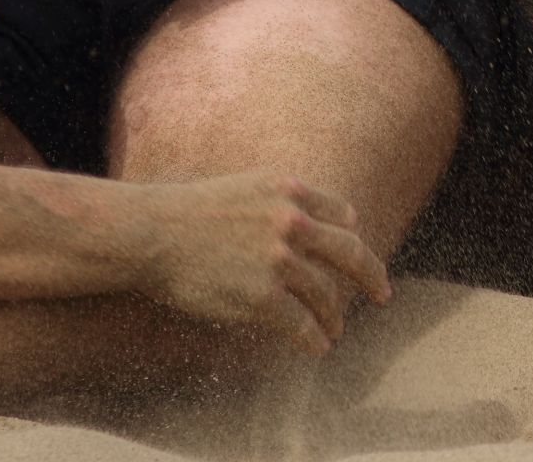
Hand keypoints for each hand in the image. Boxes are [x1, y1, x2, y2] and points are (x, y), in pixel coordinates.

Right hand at [134, 171, 390, 353]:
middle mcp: (293, 221)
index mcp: (291, 190)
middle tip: (383, 293)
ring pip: (326, 293)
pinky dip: (314, 338)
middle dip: (371, 275)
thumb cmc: (188, 212)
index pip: (342, 214)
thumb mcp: (247, 186)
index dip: (351, 236)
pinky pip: (301, 323)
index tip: (354, 254)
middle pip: (350, 251)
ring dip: (335, 315)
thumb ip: (285, 200)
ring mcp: (279, 259)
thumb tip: (323, 222)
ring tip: (336, 328)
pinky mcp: (262, 296)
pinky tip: (318, 346)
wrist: (150, 233)